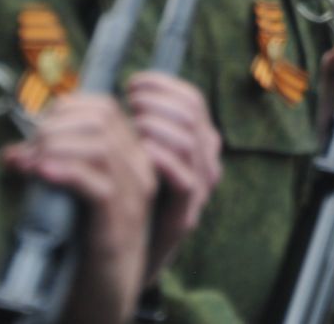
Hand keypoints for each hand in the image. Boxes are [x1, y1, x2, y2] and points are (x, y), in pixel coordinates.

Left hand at [1, 92, 154, 322]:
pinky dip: (64, 171)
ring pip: (99, 147)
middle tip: (27, 148)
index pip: (105, 107)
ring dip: (55, 146)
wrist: (104, 293)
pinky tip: (40, 173)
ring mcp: (131, 197)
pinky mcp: (118, 223)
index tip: (37, 129)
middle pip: (101, 120)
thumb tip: (15, 150)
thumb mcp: (72, 195)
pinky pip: (96, 183)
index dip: (65, 108)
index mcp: (131, 158)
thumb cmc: (84, 241)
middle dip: (55, 125)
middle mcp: (138, 171)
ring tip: (29, 162)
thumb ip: (56, 169)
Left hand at [124, 72, 221, 279]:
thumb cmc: (132, 191)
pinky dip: (164, 159)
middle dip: (158, 102)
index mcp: (198, 140)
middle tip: (130, 103)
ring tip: (132, 123)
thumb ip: (144, 120)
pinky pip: (185, 181)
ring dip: (159, 126)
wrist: (132, 251)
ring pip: (191, 143)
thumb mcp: (141, 149)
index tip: (133, 83)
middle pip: (192, 115)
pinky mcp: (185, 215)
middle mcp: (205, 160)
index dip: (163, 86)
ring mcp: (199, 188)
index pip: (192, 99)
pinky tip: (142, 148)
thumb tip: (128, 83)